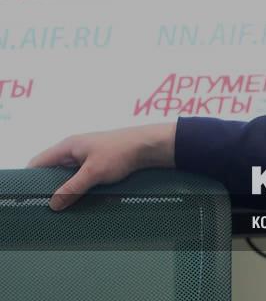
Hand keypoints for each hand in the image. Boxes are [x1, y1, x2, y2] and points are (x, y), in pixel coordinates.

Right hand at [27, 123, 176, 210]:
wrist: (149, 146)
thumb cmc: (120, 152)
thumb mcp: (93, 173)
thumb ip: (72, 188)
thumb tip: (53, 204)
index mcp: (67, 146)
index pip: (38, 162)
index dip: (30, 179)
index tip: (29, 197)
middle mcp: (74, 150)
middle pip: (52, 170)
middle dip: (49, 187)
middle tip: (47, 207)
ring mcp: (86, 156)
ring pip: (68, 175)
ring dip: (66, 189)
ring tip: (63, 208)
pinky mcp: (98, 163)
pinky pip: (81, 177)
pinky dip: (79, 187)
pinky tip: (81, 200)